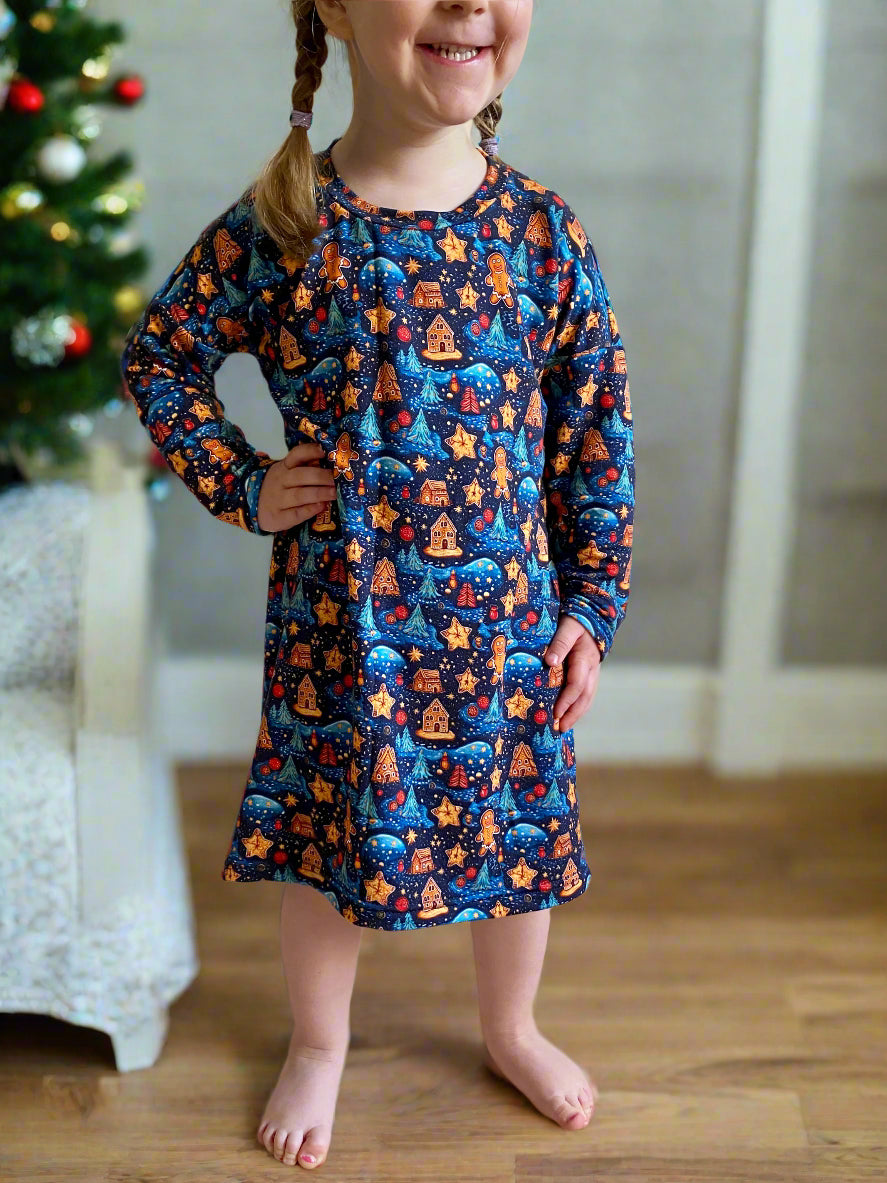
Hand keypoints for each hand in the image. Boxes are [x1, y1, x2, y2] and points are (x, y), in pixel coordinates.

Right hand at [256, 442, 335, 532]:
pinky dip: (310, 510)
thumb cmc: (281, 487)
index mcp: (284, 467)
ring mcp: (277, 499)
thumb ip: (306, 468)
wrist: (255, 506)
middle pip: (301, 476)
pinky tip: (322, 506)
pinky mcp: (278, 517)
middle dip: (322, 476)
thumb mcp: (288, 473)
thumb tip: (332, 463)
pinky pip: (295, 513)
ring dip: (320, 493)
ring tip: (335, 493)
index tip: (325, 451)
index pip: (296, 455)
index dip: (311, 451)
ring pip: (300, 495)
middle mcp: (280, 481)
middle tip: (338, 480)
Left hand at [544, 613, 602, 730]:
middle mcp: (591, 670)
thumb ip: (559, 644)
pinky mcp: (589, 675)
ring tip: (563, 727)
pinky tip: (568, 715)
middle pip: (584, 697)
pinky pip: (585, 694)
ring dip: (576, 714)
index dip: (566, 700)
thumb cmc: (576, 622)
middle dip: (573, 714)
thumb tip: (550, 662)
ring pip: (587, 698)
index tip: (555, 713)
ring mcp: (593, 674)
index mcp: (585, 660)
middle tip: (560, 728)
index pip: (577, 685)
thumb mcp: (567, 628)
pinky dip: (578, 707)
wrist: (592, 617)